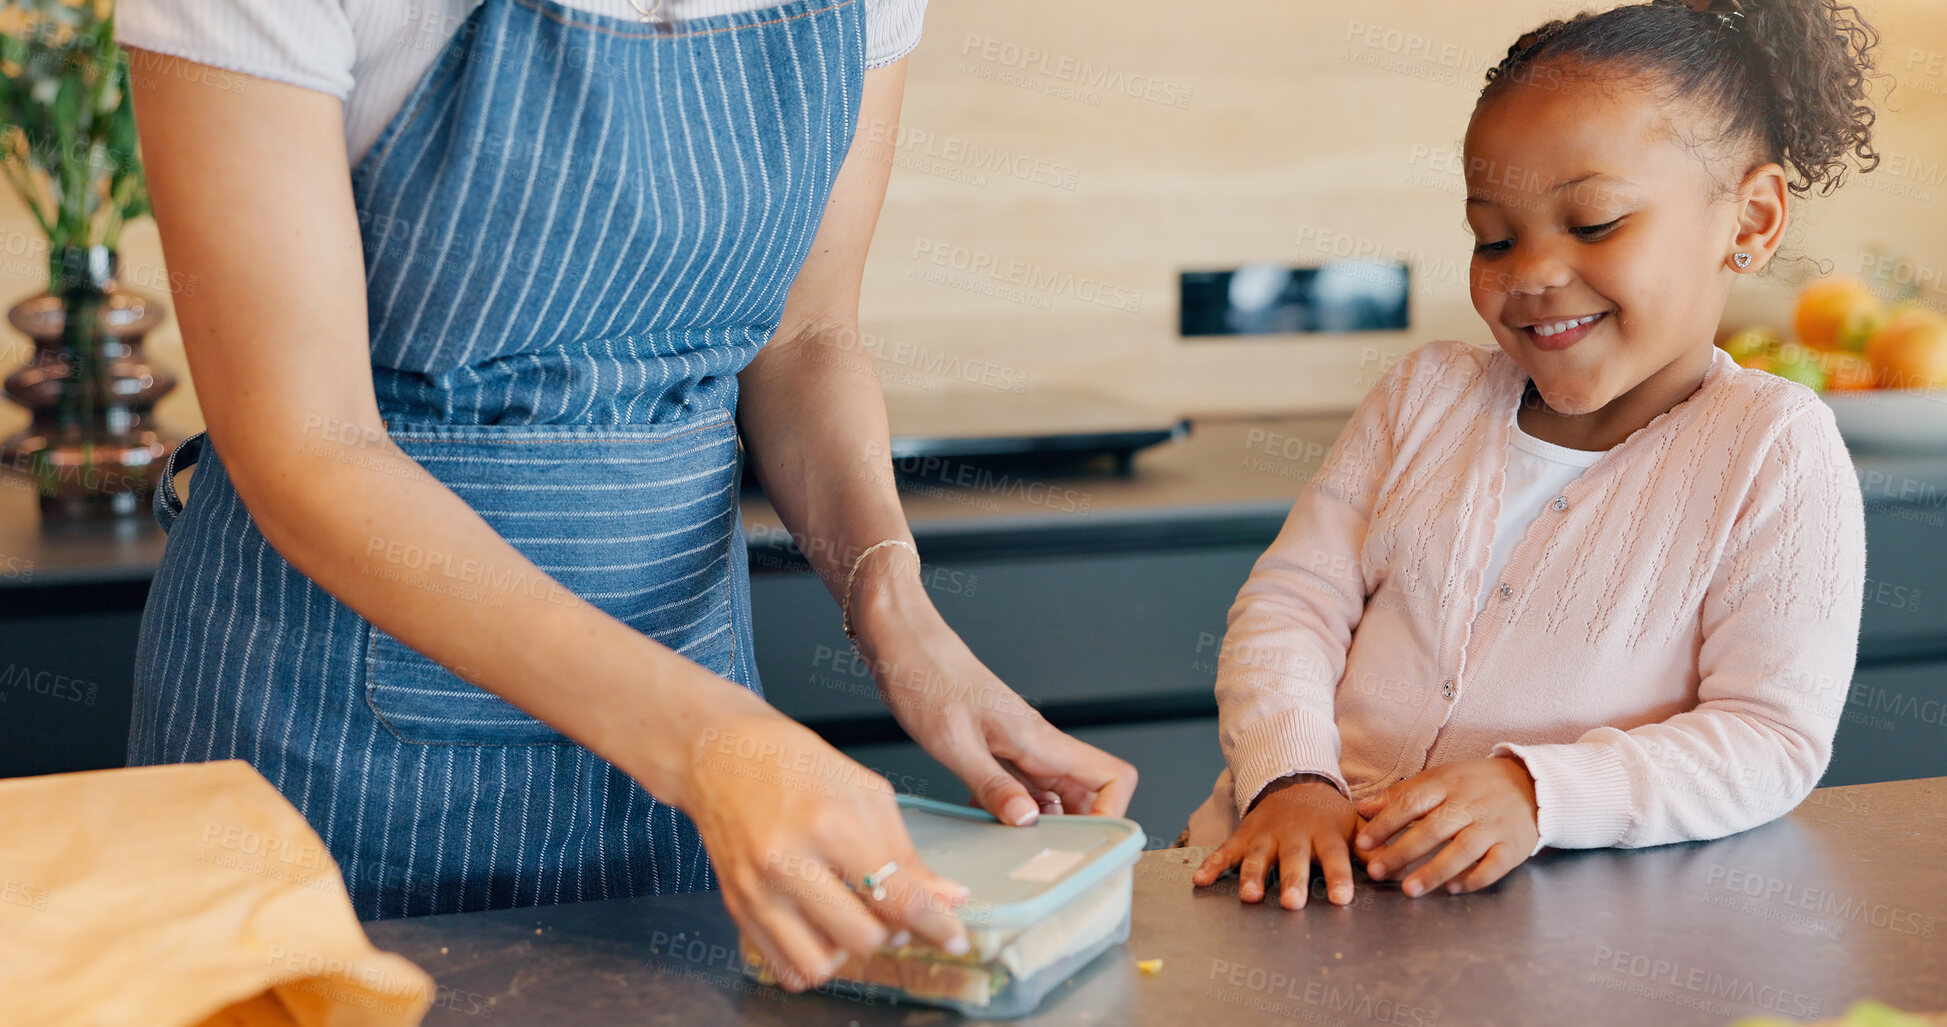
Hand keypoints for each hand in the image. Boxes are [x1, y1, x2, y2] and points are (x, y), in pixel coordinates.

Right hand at [679, 696, 971, 991]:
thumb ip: (906, 853)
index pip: (897, 897)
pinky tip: (821, 927)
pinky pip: (786, 968)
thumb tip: (947, 897)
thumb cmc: (793, 763)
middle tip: (893, 910)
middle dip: (890, 932)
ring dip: (848, 952)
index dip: (936, 925)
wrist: (719, 755)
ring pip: (822, 965)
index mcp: (829, 825)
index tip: (954, 937)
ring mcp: (758, 891)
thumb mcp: (865, 793)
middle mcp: (788, 864)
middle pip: (863, 939)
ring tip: (851, 917)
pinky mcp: (737, 909)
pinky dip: (813, 959)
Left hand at [855, 599, 1135, 824]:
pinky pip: (1022, 787)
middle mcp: (1038, 744)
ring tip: (1004, 839)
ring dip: (1037, 822)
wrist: (904, 645)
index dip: (1112, 815)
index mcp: (1039, 739)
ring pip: (1055, 795)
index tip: (1085, 844)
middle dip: (1072, 830)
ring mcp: (1020, 747)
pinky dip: (1009, 808)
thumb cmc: (927, 679)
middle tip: (1037, 854)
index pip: (1113, 777)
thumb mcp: (954, 743)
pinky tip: (981, 815)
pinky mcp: (998, 749)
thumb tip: (1028, 821)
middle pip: (1088, 795)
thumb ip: (993, 786)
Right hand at [1191, 775, 1362, 908]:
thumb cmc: (1328, 814)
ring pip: (1257, 857)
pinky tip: (1200, 881)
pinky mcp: (1243, 836)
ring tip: (1250, 897)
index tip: (1342, 899)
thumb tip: (1400, 868)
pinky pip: (1225, 852)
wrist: (1293, 780)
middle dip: (1292, 881)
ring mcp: (1265, 836)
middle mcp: (1293, 835)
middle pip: (1293, 860)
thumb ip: (1373, 846)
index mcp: (1324, 834)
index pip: (1335, 857)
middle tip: (1293, 904)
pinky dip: (1212, 865)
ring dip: (1252, 877)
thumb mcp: (1353, 824)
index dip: (1338, 877)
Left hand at [1353, 756, 1539, 896]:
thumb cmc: (1475, 784)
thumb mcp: (1439, 778)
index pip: (1411, 803)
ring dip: (1434, 871)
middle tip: (1376, 871)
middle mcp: (1470, 805)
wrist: (1533, 785)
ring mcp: (1492, 826)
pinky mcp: (1512, 846)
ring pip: (1462, 850)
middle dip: (1402, 852)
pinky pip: (1493, 866)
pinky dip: (1473, 878)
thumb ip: (1401, 795)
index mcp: (1447, 784)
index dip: (1385, 823)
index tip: (1363, 842)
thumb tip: (1363, 809)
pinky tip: (1452, 889)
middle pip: (1433, 829)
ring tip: (1408, 890)